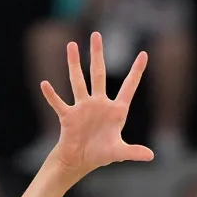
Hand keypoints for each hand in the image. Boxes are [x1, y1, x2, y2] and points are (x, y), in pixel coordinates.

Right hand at [41, 32, 152, 178]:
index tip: (144, 54)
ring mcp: (83, 107)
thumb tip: (151, 156)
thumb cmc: (100, 154)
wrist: (80, 161)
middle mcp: (99, 103)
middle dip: (97, 55)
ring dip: (73, 64)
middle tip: (96, 35)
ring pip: (77, 81)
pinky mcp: (68, 116)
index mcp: (115, 110)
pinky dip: (52, 95)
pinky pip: (59, 103)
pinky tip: (45, 84)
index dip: (136, 71)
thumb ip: (133, 152)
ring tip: (71, 45)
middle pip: (98, 74)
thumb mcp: (118, 152)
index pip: (129, 86)